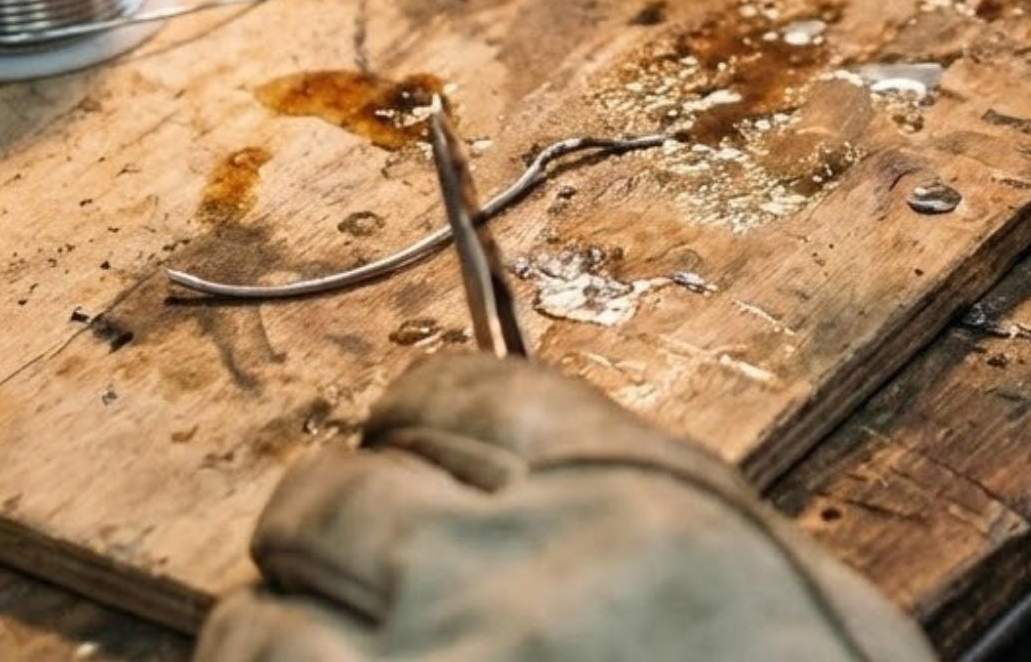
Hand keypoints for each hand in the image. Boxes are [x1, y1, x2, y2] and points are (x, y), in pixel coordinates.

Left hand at [195, 354, 933, 660]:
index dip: (414, 413)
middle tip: (332, 546)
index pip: (462, 392)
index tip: (401, 438)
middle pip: (334, 495)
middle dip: (323, 516)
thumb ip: (652, 517)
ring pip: (256, 626)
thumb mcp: (774, 578)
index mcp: (625, 497)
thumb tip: (544, 488)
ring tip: (300, 646)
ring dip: (272, 631)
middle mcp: (509, 576)